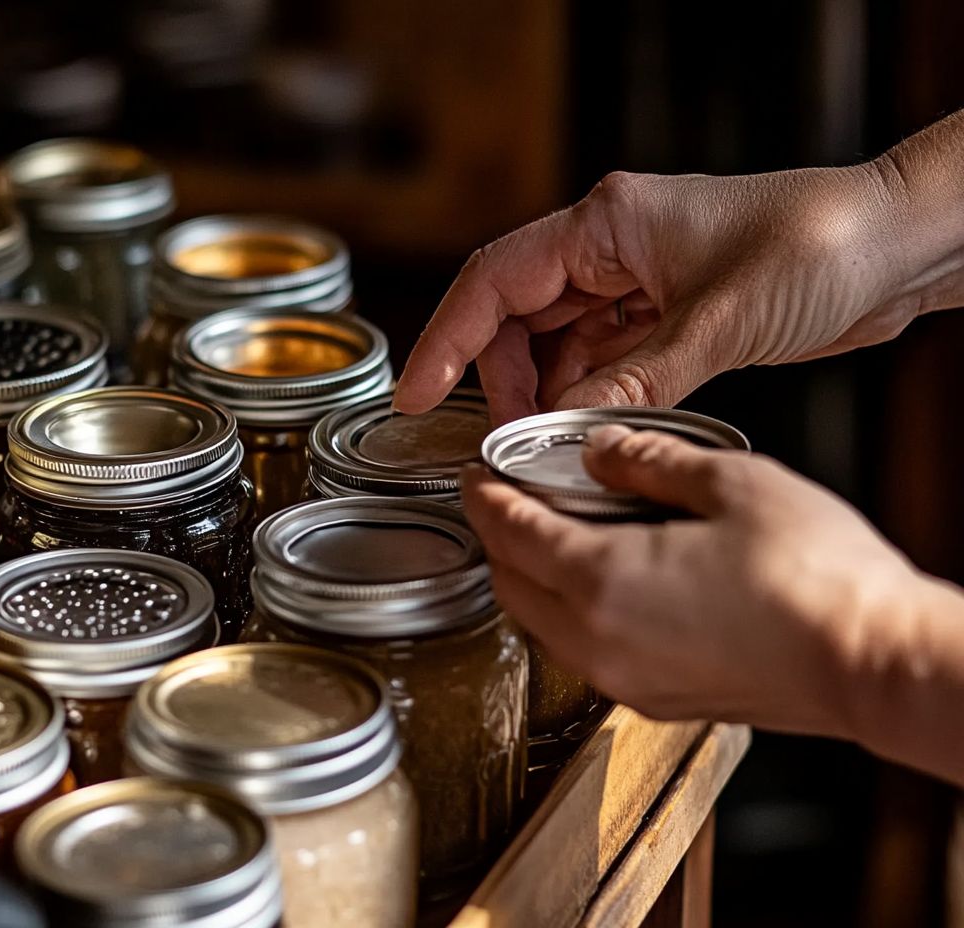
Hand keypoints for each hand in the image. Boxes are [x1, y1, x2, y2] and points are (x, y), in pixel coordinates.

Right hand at [394, 156, 956, 422]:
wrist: (901, 246)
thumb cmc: (821, 245)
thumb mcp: (719, 323)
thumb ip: (632, 381)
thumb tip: (561, 432)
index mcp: (606, 223)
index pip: (495, 281)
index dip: (448, 340)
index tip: (417, 394)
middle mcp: (611, 247)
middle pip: (517, 318)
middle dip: (505, 382)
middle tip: (513, 443)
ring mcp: (636, 282)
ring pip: (556, 344)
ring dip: (547, 395)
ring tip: (551, 445)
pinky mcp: (665, 316)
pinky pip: (601, 360)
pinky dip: (588, 397)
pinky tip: (590, 429)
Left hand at [461, 424, 921, 738]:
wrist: (871, 662)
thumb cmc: (814, 579)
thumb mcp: (728, 482)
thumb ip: (648, 461)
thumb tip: (604, 452)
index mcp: (598, 579)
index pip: (505, 531)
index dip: (483, 495)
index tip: (478, 474)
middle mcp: (595, 640)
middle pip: (508, 584)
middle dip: (497, 538)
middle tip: (509, 499)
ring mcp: (621, 679)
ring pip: (539, 625)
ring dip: (531, 578)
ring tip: (556, 534)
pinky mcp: (653, 699)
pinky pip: (581, 652)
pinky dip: (570, 613)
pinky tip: (607, 582)